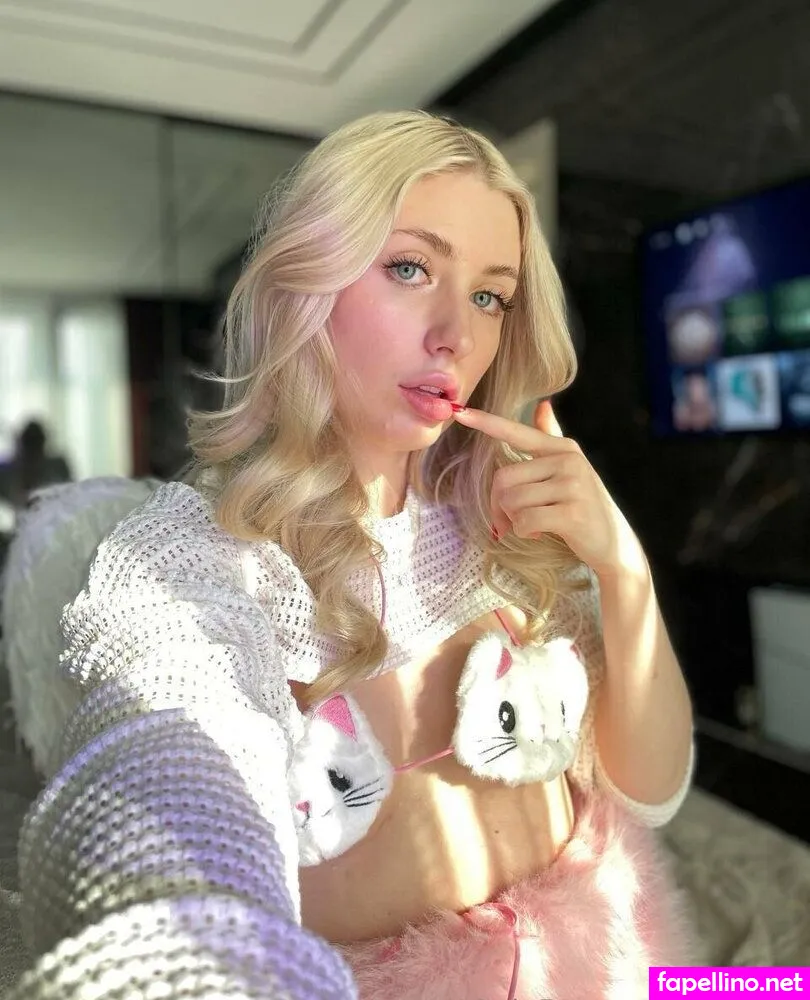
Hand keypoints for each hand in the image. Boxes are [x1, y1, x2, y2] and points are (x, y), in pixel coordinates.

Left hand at [453, 399, 645, 578]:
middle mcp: (568, 461)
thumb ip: (552, 438)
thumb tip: (543, 404)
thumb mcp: (570, 470)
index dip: (486, 423)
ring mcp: (572, 486)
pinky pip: (524, 520)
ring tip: (532, 525)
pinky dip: (524, 532)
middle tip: (511, 520)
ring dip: (513, 520)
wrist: (615, 545)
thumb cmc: (583, 507)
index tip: (459, 412)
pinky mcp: (572, 513)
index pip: (517, 432)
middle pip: (503, 477)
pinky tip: (539, 534)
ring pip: (511, 501)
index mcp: (562, 448)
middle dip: (499, 505)